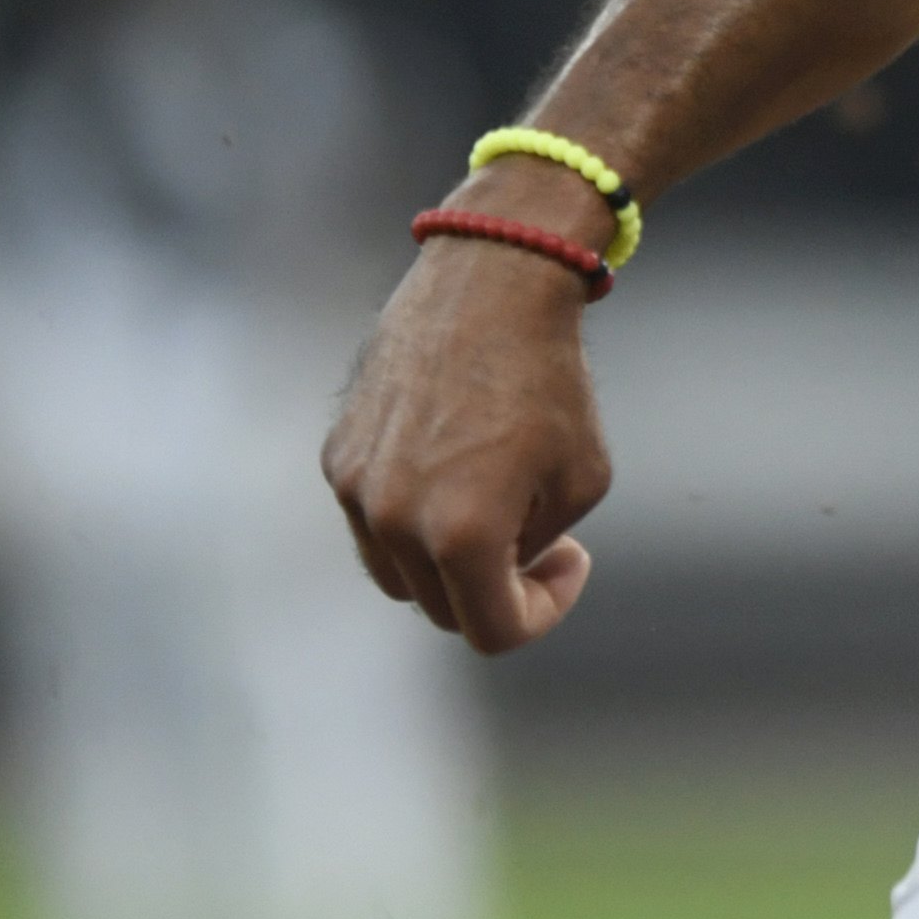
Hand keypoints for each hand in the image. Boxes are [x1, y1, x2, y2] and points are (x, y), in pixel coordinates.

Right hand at [321, 218, 614, 653]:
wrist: (490, 286)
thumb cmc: (550, 380)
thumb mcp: (581, 480)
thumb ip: (534, 548)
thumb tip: (497, 571)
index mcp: (463, 534)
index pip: (493, 632)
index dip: (542, 612)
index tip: (569, 562)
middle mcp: (395, 520)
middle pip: (441, 609)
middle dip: (497, 589)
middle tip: (540, 542)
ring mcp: (356, 490)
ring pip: (399, 573)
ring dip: (448, 563)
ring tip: (495, 507)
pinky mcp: (337, 458)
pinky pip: (373, 522)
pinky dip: (414, 519)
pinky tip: (456, 469)